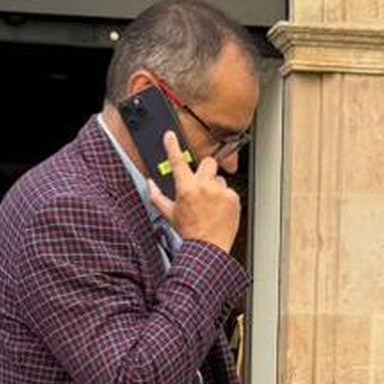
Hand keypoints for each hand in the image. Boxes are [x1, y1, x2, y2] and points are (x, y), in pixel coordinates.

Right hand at [148, 131, 240, 252]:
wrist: (208, 248)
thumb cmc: (189, 232)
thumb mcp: (169, 214)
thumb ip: (157, 196)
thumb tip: (150, 184)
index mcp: (186, 189)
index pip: (177, 161)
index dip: (172, 146)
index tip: (170, 136)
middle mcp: (204, 187)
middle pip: (208, 162)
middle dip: (204, 170)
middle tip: (201, 183)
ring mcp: (220, 192)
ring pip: (219, 179)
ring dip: (215, 187)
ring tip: (210, 204)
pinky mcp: (233, 198)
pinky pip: (229, 191)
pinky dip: (225, 198)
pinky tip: (219, 210)